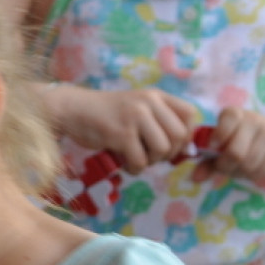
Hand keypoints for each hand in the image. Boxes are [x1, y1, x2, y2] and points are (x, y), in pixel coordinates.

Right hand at [46, 86, 196, 173]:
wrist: (73, 110)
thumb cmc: (105, 114)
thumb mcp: (136, 109)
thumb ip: (158, 122)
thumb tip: (184, 151)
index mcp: (155, 96)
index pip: (190, 114)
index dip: (187, 134)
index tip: (172, 145)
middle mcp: (148, 103)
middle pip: (179, 135)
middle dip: (169, 153)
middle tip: (153, 156)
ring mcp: (134, 118)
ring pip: (162, 149)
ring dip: (152, 161)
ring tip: (138, 159)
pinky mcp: (120, 134)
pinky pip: (140, 160)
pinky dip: (135, 168)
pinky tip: (126, 164)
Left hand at [192, 108, 264, 181]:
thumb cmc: (242, 140)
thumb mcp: (223, 145)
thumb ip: (206, 161)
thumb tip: (195, 178)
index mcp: (234, 114)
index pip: (227, 120)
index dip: (217, 137)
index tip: (213, 147)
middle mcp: (254, 120)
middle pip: (235, 153)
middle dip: (225, 165)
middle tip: (223, 166)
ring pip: (247, 165)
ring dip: (238, 172)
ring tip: (237, 167)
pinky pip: (259, 171)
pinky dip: (251, 175)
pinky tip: (251, 168)